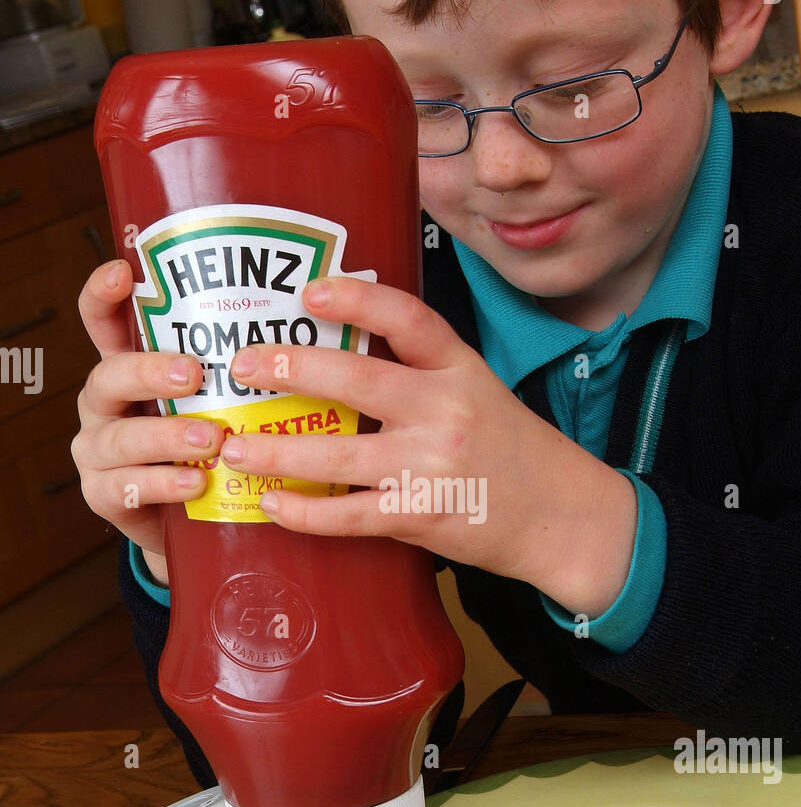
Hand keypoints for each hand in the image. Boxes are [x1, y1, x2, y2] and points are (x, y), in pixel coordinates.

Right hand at [72, 259, 225, 578]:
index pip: (102, 323)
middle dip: (149, 371)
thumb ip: (238, 368)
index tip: (124, 273)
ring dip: (165, 436)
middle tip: (194, 374)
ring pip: (119, 437)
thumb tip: (306, 318)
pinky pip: (125, 488)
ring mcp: (98, 451)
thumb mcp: (220, 401)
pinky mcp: (104, 496)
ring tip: (209, 439)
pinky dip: (163, 484)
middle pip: (108, 376)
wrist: (194, 523)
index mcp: (128, 369)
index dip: (103, 295)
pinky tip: (196, 484)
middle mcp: (106, 405)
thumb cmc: (213, 446)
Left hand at [220, 276, 636, 613]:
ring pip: (338, 455)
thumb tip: (342, 351)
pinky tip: (272, 504)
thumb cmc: (511, 450)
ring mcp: (432, 465)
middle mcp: (446, 411)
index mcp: (460, 369)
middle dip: (291, 368)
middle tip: (243, 364)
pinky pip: (348, 515)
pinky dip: (305, 512)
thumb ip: (421, 372)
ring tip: (233, 445)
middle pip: (358, 379)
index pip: (408, 318)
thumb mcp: (478, 390)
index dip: (356, 297)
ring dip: (277, 451)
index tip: (308, 290)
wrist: (561, 516)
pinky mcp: (421, 516)